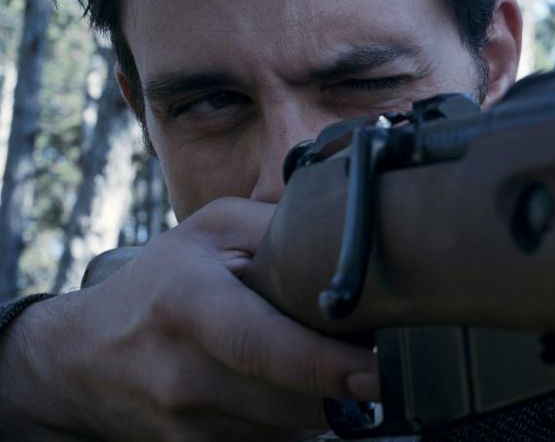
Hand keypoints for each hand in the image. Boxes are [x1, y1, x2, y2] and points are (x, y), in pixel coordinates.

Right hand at [0, 198, 377, 440]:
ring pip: (289, 426)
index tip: (379, 373)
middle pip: (291, 397)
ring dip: (319, 400)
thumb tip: (349, 239)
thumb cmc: (159, 285)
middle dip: (341, 382)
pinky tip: (280, 388)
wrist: (81, 359)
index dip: (327, 364)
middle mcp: (183, 372)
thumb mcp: (211, 230)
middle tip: (367, 356)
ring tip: (312, 363)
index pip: (265, 345)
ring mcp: (185, 424)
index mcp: (189, 304)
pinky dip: (291, 419)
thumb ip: (278, 227)